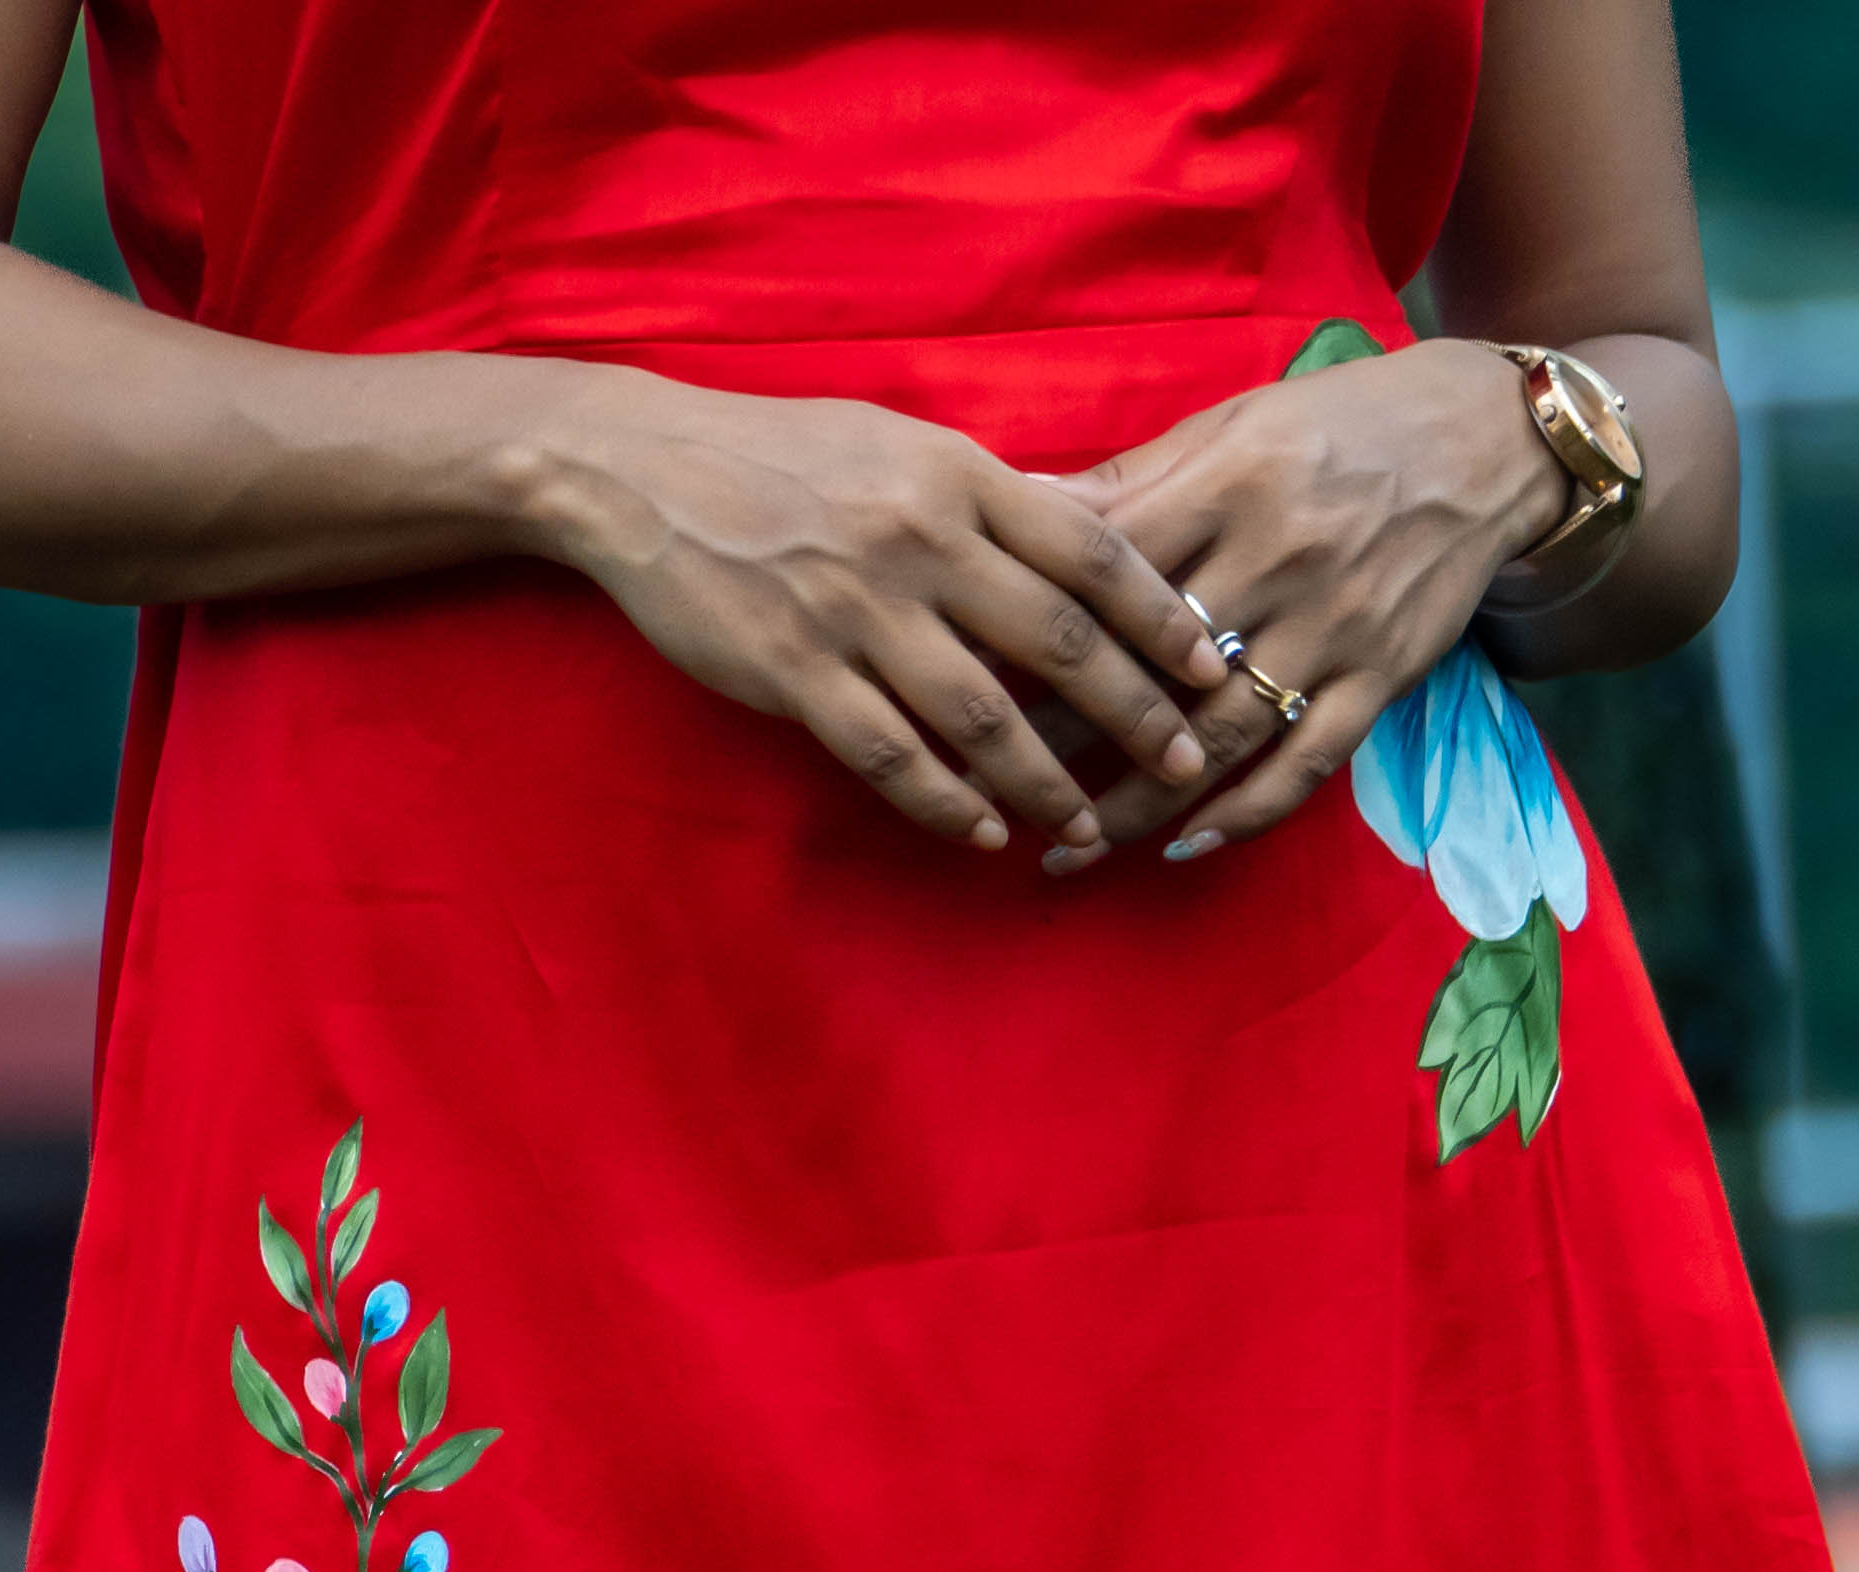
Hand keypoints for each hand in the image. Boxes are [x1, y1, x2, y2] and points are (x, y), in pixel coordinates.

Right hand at [522, 377, 1232, 861]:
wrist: (645, 471)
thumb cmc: (784, 455)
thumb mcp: (901, 447)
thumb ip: (989, 497)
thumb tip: (1087, 528)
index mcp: (957, 477)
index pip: (1091, 548)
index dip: (1160, 615)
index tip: (1213, 666)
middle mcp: (919, 542)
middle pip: (1058, 642)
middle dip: (1133, 713)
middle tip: (1185, 762)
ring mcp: (857, 613)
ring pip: (982, 716)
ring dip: (1044, 782)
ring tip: (1083, 825)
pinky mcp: (797, 673)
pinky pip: (891, 757)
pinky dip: (946, 805)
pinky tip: (982, 836)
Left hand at [1038, 340, 1565, 868]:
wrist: (1487, 439)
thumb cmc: (1339, 427)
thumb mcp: (1234, 424)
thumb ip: (1133, 481)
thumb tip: (1020, 505)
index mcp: (1230, 484)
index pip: (1112, 572)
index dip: (1039, 632)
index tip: (975, 680)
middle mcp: (1279, 560)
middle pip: (1152, 671)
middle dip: (1067, 740)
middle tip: (998, 790)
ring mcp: (1332, 630)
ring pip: (1217, 737)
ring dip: (1137, 805)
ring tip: (1070, 847)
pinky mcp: (1378, 679)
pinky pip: (1302, 766)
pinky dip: (1240, 815)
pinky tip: (1180, 848)